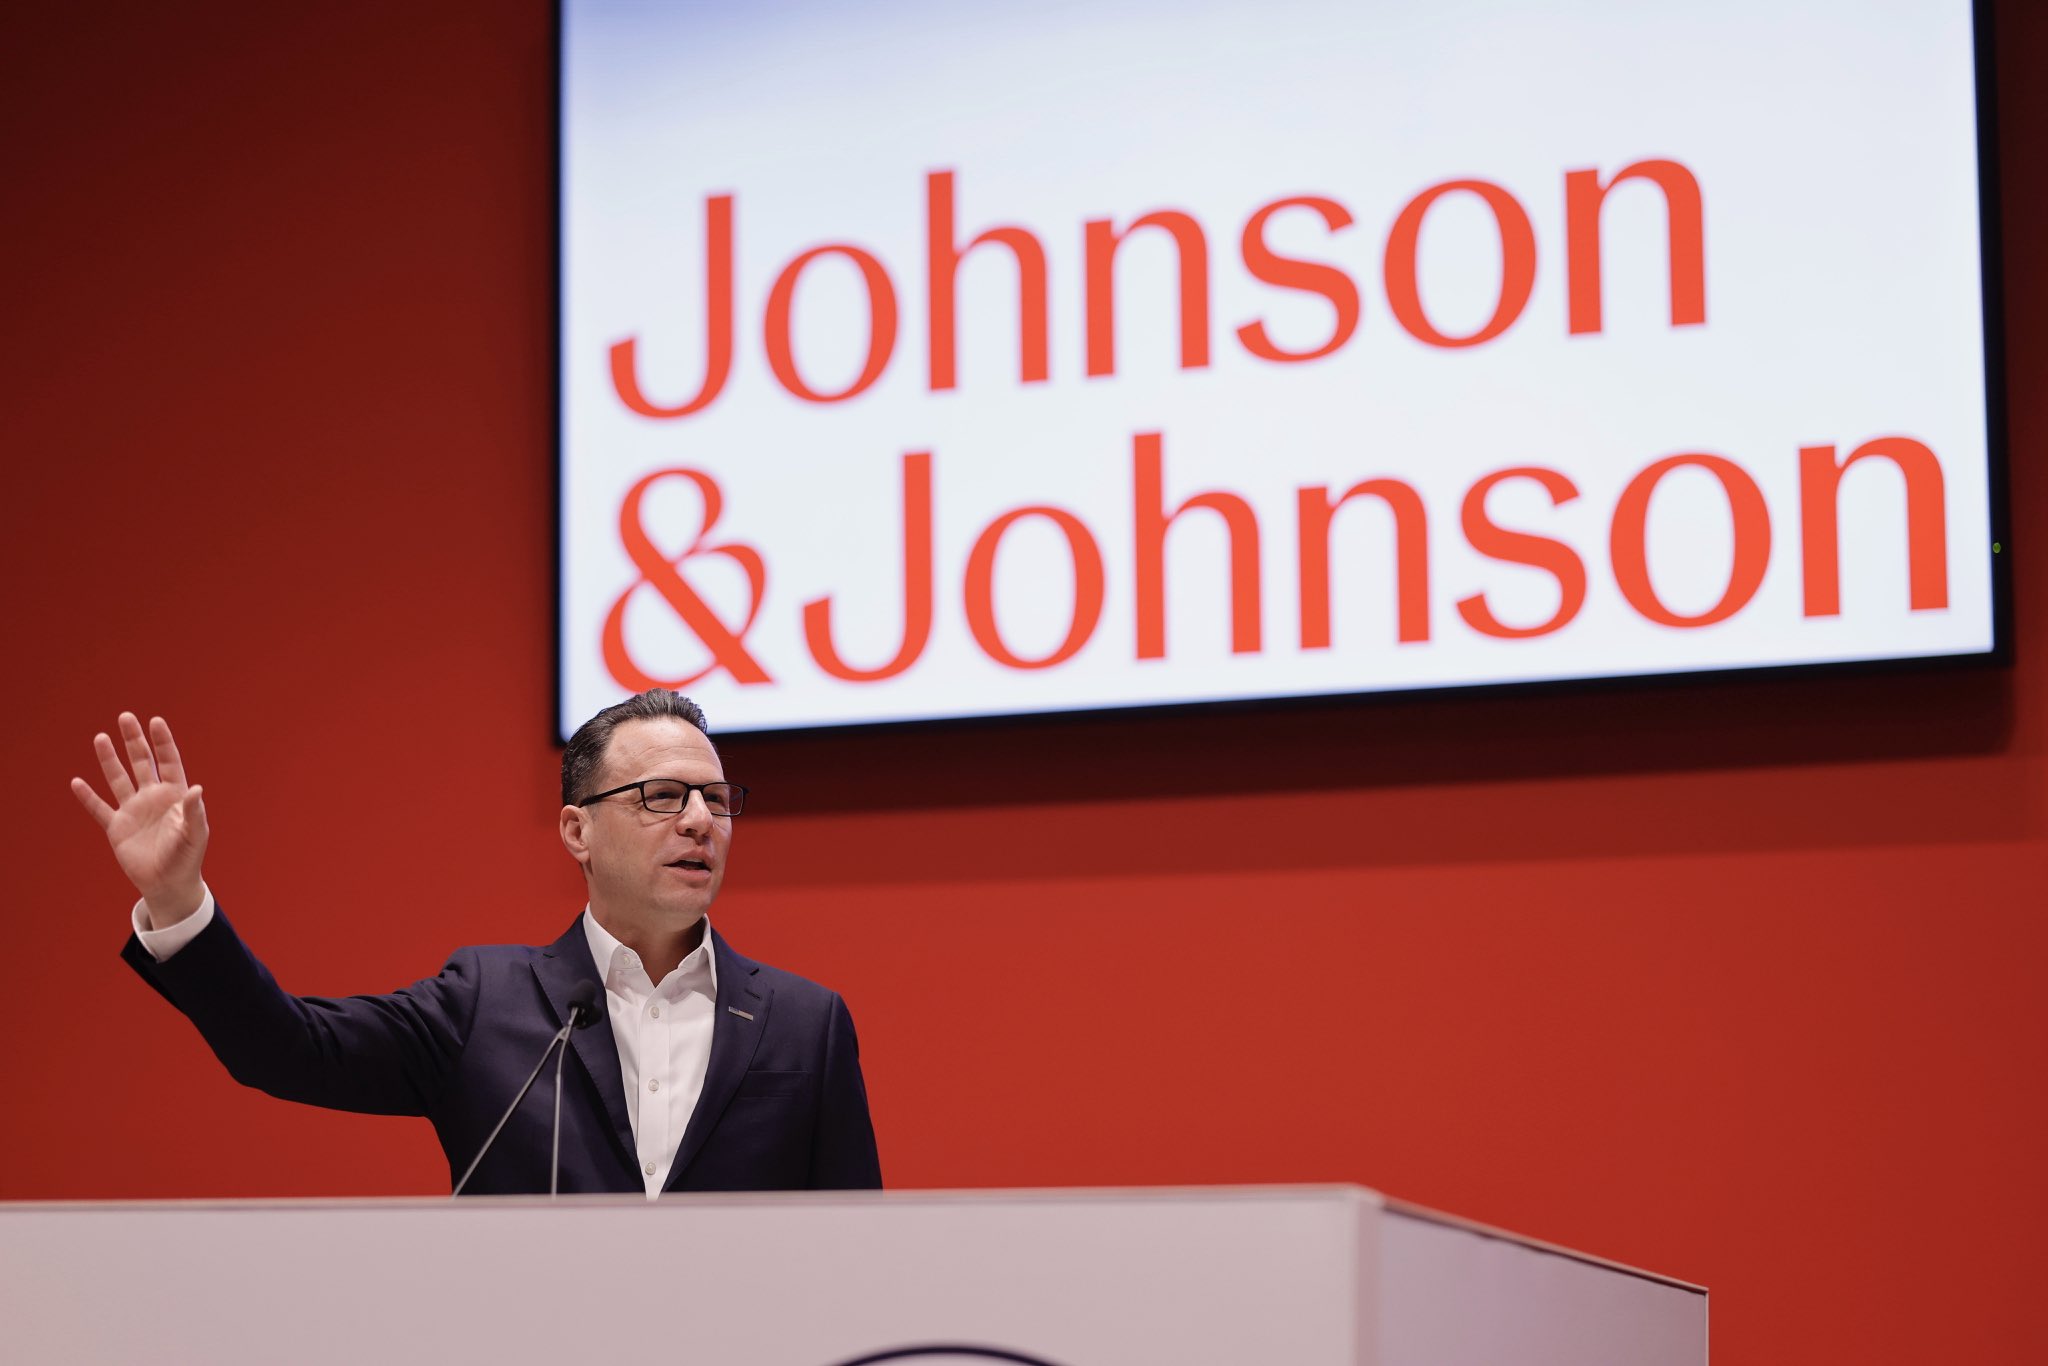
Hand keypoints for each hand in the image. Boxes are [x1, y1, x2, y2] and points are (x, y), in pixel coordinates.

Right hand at [71, 713, 209, 927]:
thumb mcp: (195, 834)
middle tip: (125, 717)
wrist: (169, 883)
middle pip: (142, 762)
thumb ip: (194, 812)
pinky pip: (99, 809)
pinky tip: (77, 782)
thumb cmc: (187, 857)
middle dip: (134, 741)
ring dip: (109, 760)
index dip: (162, 742)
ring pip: (119, 779)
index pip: (168, 761)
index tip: (155, 721)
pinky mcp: (117, 827)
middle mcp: (153, 797)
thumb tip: (197, 789)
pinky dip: (88, 797)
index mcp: (175, 795)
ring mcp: (133, 810)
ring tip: (100, 737)